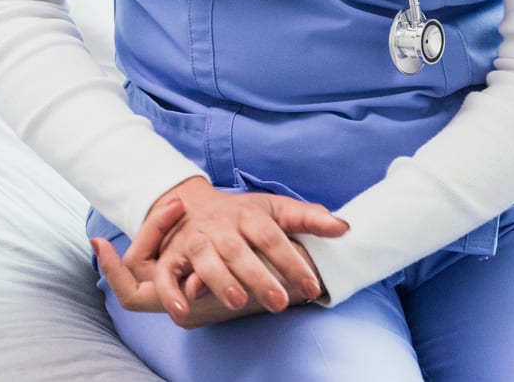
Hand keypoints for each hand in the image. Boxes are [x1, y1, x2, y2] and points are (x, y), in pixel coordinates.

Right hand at [94, 181, 343, 328]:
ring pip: (206, 260)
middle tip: (279, 302)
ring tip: (238, 302)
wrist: (190, 203)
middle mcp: (220, 227)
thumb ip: (309, 218)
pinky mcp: (172, 256)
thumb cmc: (241, 214)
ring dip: (220, 281)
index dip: (292, 261)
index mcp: (248, 215)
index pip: (273, 237)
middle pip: (239, 250)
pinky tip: (185, 311)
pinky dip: (172, 292)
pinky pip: (168, 274)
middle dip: (258, 276)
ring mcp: (195, 241)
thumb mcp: (275, 210)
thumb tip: (345, 228)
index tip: (312, 287)